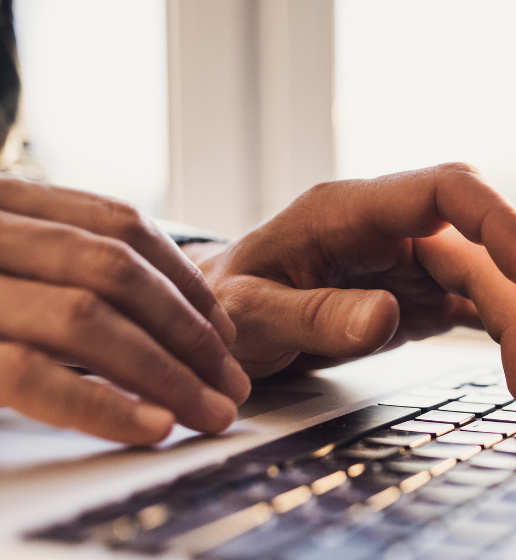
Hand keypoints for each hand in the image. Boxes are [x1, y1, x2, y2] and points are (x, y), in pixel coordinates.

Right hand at [0, 175, 249, 443]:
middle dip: (188, 333)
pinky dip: (102, 403)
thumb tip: (165, 309)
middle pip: (115, 272)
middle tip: (233, 384)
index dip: (185, 278)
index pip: (120, 224)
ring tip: (211, 412)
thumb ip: (58, 263)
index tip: (226, 329)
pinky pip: (32, 376)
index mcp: (8, 203)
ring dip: (166, 372)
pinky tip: (155, 425)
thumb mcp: (6, 261)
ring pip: (86, 320)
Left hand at [188, 163, 515, 409]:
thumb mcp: (249, 314)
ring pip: (498, 283)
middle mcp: (397, 230)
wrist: (223, 320)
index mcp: (353, 211)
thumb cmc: (227, 305)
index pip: (445, 189)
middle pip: (485, 255)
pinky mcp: (427, 296)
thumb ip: (313, 314)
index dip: (498, 221)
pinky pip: (487, 308)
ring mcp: (417, 263)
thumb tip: (384, 318)